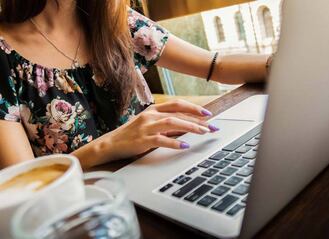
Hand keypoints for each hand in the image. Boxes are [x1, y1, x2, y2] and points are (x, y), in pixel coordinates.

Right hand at [101, 99, 218, 159]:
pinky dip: (175, 142)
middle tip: (212, 126)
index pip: (177, 104)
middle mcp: (150, 115)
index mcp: (153, 110)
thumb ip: (166, 123)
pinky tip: (185, 146)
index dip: (193, 108)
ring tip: (203, 133)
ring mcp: (146, 127)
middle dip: (198, 119)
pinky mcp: (142, 140)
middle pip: (178, 113)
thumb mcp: (149, 125)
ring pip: (172, 123)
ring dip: (190, 127)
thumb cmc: (131, 135)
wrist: (110, 144)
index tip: (208, 114)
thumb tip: (187, 126)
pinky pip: (161, 140)